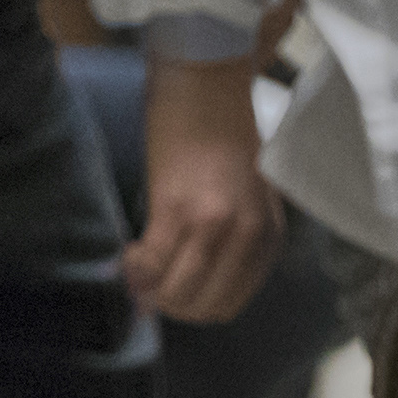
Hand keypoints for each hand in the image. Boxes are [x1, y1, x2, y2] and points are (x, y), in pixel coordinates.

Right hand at [121, 54, 284, 325]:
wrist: (208, 89)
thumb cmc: (225, 139)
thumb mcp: (250, 200)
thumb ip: (235, 241)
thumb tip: (196, 280)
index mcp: (267, 238)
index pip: (230, 303)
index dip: (197, 308)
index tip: (173, 294)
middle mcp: (246, 237)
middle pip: (204, 307)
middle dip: (172, 306)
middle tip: (150, 289)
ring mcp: (213, 226)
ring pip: (177, 293)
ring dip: (152, 293)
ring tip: (139, 270)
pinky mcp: (176, 209)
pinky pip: (152, 264)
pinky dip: (136, 270)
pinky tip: (130, 253)